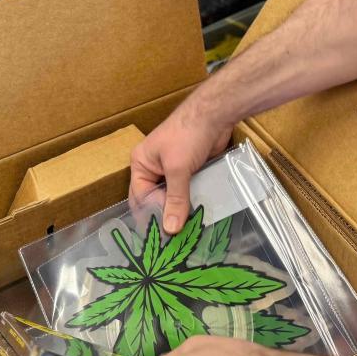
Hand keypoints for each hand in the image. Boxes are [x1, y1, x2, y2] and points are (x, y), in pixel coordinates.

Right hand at [129, 94, 231, 233]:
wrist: (215, 114)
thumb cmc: (187, 135)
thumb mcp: (178, 168)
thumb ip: (175, 199)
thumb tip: (170, 229)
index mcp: (142, 163)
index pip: (141, 197)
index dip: (151, 215)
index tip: (163, 237)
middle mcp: (155, 167)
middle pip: (156, 198)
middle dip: (165, 216)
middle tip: (174, 241)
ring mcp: (175, 169)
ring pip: (174, 196)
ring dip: (181, 211)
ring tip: (188, 233)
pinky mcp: (192, 170)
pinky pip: (189, 191)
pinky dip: (193, 202)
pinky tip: (200, 218)